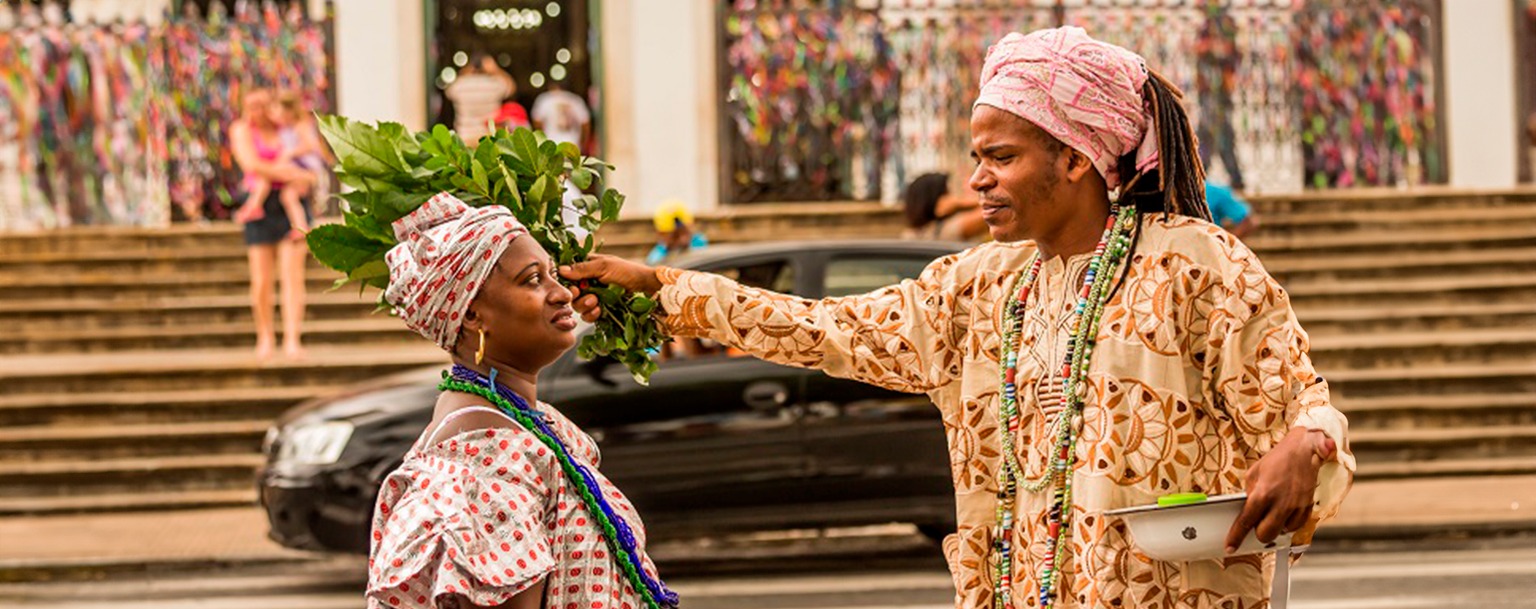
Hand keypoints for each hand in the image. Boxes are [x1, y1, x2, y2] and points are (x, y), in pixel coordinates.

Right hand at [559, 255, 662, 322]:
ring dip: (584, 306)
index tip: (573, 288)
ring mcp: (594, 296)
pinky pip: (588, 315)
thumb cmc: (627, 271)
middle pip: (570, 293)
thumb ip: (582, 269)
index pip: (567, 276)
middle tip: (588, 296)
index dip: (566, 284)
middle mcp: (588, 282)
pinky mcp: (600, 309)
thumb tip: (560, 269)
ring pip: (577, 306)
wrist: (646, 288)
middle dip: (577, 297)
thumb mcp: (604, 266)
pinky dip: (591, 314)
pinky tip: (599, 311)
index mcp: (586, 267)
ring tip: (596, 302)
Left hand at [1224, 427, 1336, 553]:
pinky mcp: (1308, 507)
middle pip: (1265, 535)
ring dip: (1275, 527)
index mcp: (1262, 493)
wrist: (1304, 450)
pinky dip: (1288, 524)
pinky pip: (1296, 527)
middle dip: (1258, 533)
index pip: (1245, 521)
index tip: (1230, 547)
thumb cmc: (1277, 460)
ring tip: (1273, 512)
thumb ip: (1249, 494)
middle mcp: (1280, 502)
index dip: (1236, 537)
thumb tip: (1245, 510)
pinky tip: (1284, 512)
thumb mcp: (1253, 473)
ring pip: (1282, 533)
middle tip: (1257, 522)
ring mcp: (1296, 506)